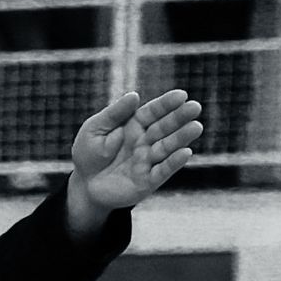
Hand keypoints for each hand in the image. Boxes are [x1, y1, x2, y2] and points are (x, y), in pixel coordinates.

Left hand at [66, 88, 203, 230]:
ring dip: (182, 138)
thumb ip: (114, 114)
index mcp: (134, 125)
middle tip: (195, 107)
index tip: (181, 95)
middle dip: (179, 118)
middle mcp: (145, 141)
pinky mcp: (148, 181)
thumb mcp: (94, 129)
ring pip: (167, 147)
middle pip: (164, 127)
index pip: (153, 112)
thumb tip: (134, 95)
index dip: (166, 104)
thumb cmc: (89, 154)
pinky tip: (186, 152)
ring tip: (196, 127)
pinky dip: (173, 163)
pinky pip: (162, 171)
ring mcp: (148, 160)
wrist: (84, 185)